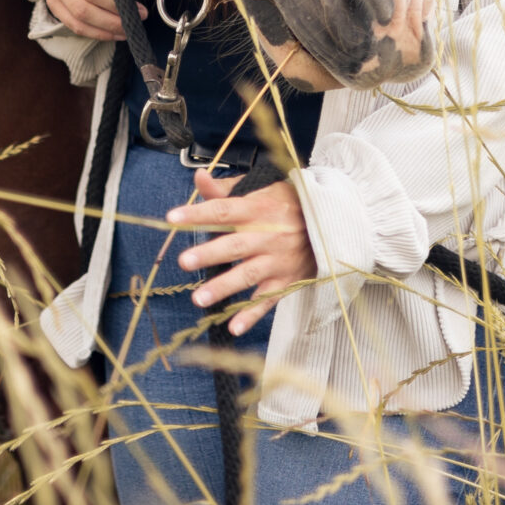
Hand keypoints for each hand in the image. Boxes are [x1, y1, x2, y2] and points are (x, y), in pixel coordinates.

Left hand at [171, 173, 315, 334]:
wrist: (332, 223)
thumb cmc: (288, 205)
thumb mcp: (262, 189)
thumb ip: (227, 188)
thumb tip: (199, 177)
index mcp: (257, 210)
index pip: (224, 211)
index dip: (198, 214)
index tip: (172, 219)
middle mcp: (267, 236)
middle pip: (235, 245)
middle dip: (210, 254)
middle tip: (184, 261)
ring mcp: (278, 261)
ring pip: (249, 275)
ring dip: (224, 288)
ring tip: (198, 298)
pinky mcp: (287, 281)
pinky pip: (268, 300)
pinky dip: (252, 314)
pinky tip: (233, 327)